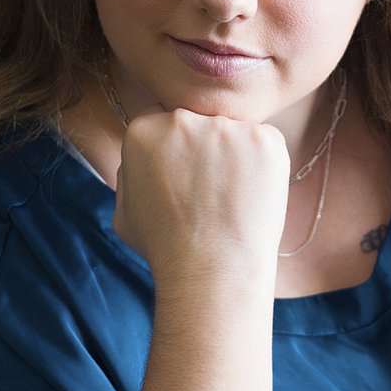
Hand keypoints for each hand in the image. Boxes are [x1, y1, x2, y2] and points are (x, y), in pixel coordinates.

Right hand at [111, 105, 291, 289]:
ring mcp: (225, 127)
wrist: (211, 270)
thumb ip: (131, 174)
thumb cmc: (166, 249)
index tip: (186, 179)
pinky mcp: (264, 138)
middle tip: (211, 194)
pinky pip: (265, 142)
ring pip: (234, 133)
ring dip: (236, 157)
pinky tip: (252, 197)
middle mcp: (181, 119)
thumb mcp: (124, 212)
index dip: (178, 152)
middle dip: (206, 151)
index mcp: (142, 130)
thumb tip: (143, 160)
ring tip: (232, 201)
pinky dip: (264, 166)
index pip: (163, 123)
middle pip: (199, 123)